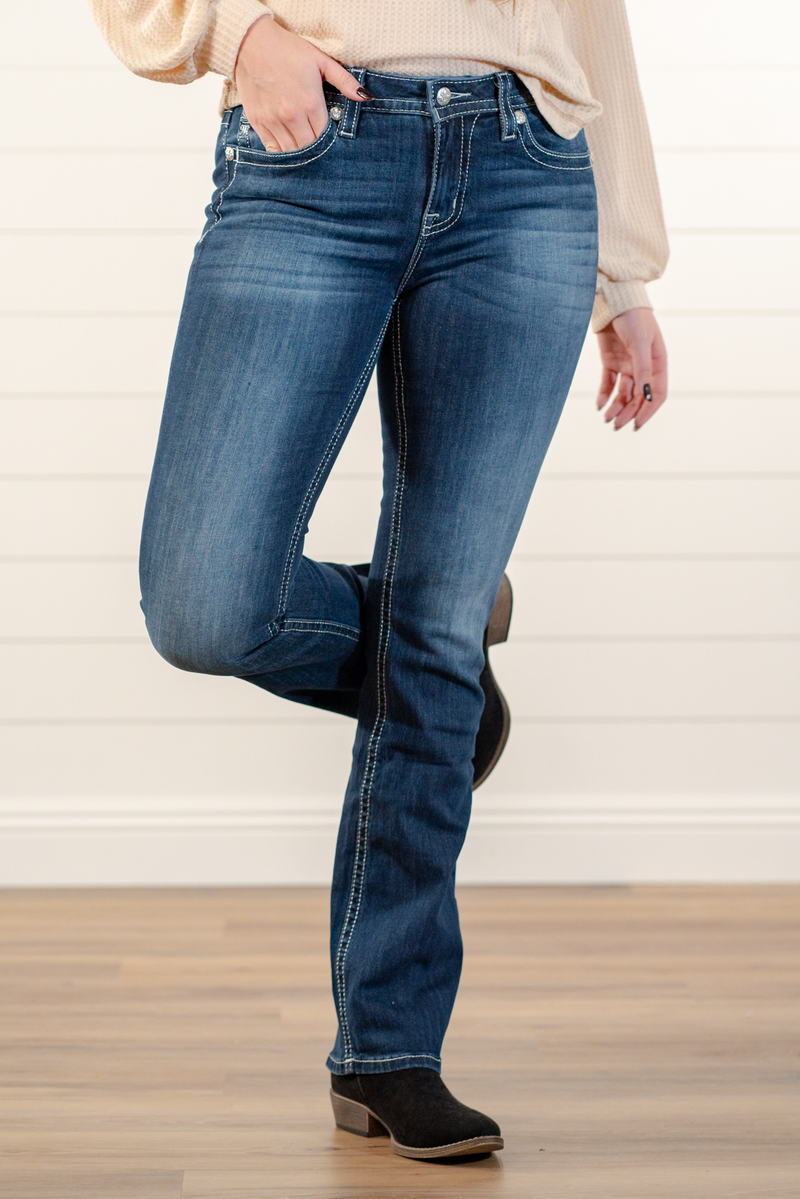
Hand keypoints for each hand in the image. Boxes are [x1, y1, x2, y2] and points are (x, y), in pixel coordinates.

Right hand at [234, 16, 371, 151]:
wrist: (251, 43)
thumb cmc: (287, 50)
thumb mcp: (321, 60)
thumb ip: (345, 81)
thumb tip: (366, 96)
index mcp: (311, 103)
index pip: (325, 136)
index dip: (329, 139)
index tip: (329, 137)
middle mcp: (292, 116)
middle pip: (309, 148)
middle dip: (316, 149)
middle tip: (318, 146)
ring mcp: (273, 121)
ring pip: (291, 152)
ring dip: (299, 154)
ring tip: (304, 148)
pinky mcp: (258, 122)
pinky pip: (272, 149)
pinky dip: (281, 151)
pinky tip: (287, 146)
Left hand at [595, 307, 667, 430]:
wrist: (614, 300)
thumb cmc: (633, 317)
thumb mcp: (640, 343)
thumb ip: (643, 369)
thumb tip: (646, 396)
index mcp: (657, 363)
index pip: (657, 394)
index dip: (648, 410)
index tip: (637, 424)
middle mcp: (644, 367)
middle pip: (638, 397)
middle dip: (628, 412)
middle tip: (616, 425)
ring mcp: (627, 365)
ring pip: (623, 394)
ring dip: (616, 407)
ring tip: (606, 419)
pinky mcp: (611, 362)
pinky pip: (609, 384)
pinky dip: (604, 395)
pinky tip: (599, 406)